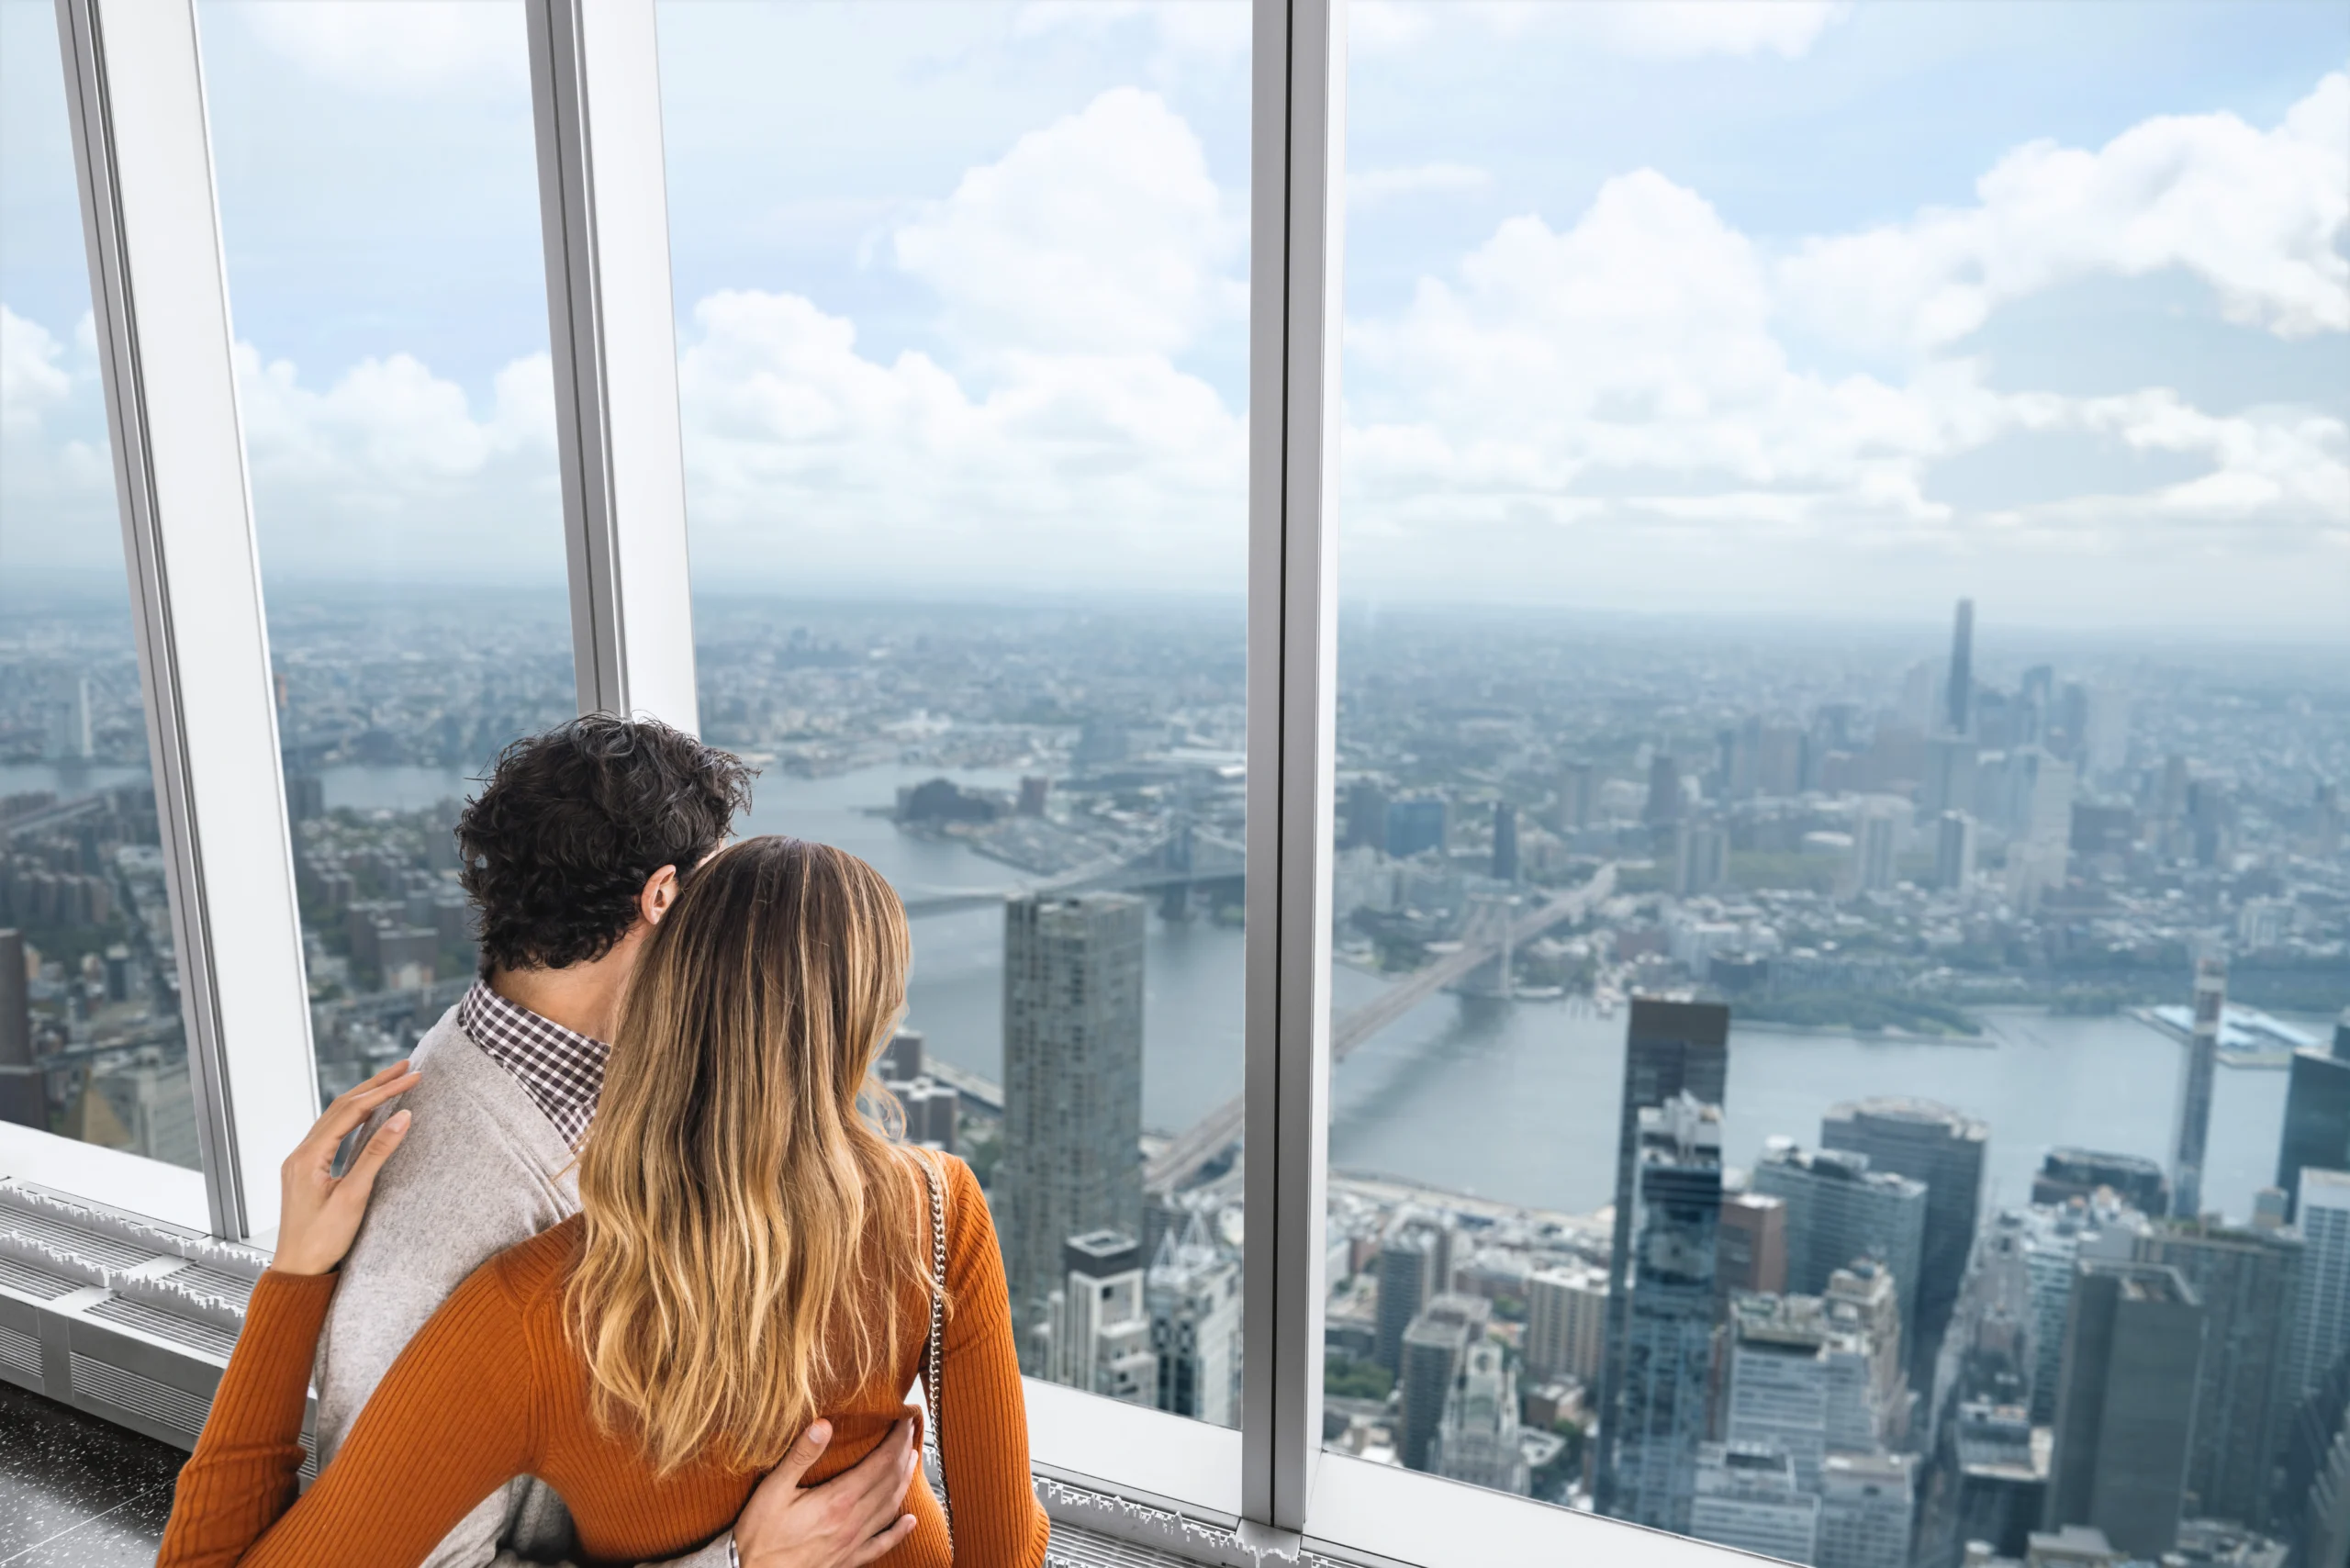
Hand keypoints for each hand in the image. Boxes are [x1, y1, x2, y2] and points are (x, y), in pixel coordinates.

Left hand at [273, 1060, 421, 1276]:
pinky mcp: (306, 1171)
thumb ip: (377, 1154)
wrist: (297, 1271)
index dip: (384, 1091)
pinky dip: (354, 1117)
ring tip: (391, 1082)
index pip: (352, 1111)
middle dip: (375, 1085)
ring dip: (364, 1097)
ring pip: (334, 1118)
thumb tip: (402, 1117)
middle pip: (340, 1107)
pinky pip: (331, 1132)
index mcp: (308, 1156)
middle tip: (406, 1067)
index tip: (413, 1077)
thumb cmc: (323, 1241)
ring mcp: (301, 1161)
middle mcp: (300, 1153)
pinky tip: (368, 1114)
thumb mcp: (354, 1196)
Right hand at [734, 1417, 920, 1567]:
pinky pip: (881, 1544)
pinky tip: (910, 1522)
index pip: (880, 1464)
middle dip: (903, 1455)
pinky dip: (899, 1531)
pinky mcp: (848, 1561)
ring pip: (890, 1508)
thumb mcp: (773, 1490)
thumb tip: (823, 1424)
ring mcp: (853, 1544)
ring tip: (912, 1461)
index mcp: (837, 1501)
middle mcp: (852, 1523)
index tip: (903, 1420)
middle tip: (909, 1433)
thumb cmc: (759, 1535)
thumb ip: (800, 1456)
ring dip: (904, 1482)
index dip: (896, 1440)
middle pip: (890, 1483)